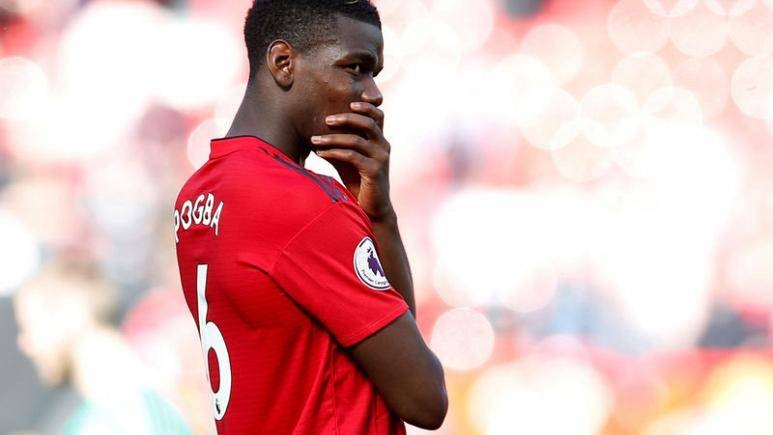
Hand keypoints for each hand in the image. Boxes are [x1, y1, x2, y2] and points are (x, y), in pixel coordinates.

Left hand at [311, 102, 394, 221]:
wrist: (372, 208)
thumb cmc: (359, 182)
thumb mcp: (352, 159)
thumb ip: (344, 144)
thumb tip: (319, 132)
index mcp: (380, 141)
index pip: (378, 115)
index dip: (366, 106)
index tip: (348, 103)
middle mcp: (384, 147)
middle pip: (368, 122)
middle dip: (346, 118)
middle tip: (326, 120)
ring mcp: (380, 159)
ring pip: (356, 140)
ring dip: (332, 138)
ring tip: (314, 139)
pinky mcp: (374, 171)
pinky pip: (352, 156)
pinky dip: (334, 152)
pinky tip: (321, 153)